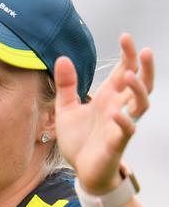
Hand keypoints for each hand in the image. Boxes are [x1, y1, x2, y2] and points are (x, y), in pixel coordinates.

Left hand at [54, 33, 153, 193]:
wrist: (80, 169)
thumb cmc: (79, 139)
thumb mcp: (66, 108)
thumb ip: (66, 85)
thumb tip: (63, 57)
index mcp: (107, 97)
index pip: (124, 71)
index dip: (128, 55)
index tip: (125, 37)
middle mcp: (118, 108)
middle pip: (140, 84)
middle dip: (143, 67)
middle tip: (143, 50)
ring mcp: (119, 125)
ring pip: (140, 105)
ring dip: (138, 90)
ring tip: (131, 75)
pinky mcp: (116, 143)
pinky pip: (126, 131)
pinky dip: (124, 122)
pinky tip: (117, 114)